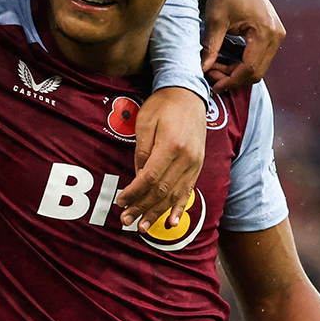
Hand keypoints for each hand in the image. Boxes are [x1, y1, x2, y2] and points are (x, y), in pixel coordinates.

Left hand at [117, 86, 205, 229]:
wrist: (189, 95)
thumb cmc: (163, 105)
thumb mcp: (145, 122)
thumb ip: (142, 151)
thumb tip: (138, 176)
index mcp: (171, 146)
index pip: (150, 178)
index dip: (134, 193)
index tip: (121, 201)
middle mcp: (186, 158)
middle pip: (162, 190)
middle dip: (142, 207)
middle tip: (127, 220)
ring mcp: (195, 163)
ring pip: (175, 195)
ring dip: (157, 213)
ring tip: (143, 226)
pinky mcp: (198, 166)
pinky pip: (188, 191)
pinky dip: (179, 208)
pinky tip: (171, 222)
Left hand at [198, 0, 283, 94]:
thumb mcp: (214, 20)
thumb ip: (210, 46)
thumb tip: (203, 70)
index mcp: (265, 31)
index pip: (250, 68)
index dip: (231, 81)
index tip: (213, 86)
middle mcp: (276, 34)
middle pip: (256, 71)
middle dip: (232, 77)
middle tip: (209, 76)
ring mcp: (276, 34)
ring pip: (256, 65)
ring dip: (234, 70)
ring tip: (212, 65)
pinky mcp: (271, 33)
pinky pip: (256, 55)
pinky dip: (239, 60)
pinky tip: (220, 56)